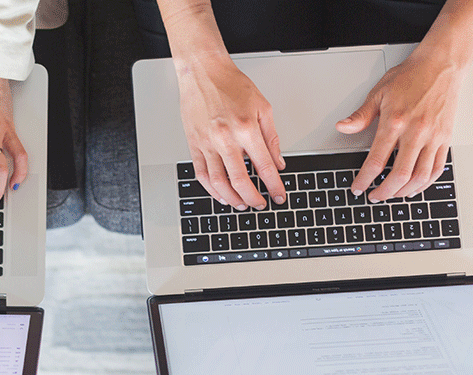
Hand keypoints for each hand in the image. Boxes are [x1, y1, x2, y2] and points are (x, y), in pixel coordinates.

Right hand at [175, 54, 286, 210]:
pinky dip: (212, 189)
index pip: (264, 166)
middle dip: (253, 198)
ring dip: (232, 198)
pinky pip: (201, 174)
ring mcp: (207, 143)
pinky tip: (221, 195)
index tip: (279, 196)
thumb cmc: (231, 85)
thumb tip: (277, 162)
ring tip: (242, 204)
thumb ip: (272, 138)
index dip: (274, 186)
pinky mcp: (194, 144)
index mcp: (247, 128)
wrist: (204, 72)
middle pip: (241, 180)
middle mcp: (226, 138)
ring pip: (219, 182)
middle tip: (260, 204)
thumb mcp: (262, 107)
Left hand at [336, 50, 462, 202]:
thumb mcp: (379, 93)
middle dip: (384, 192)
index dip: (365, 179)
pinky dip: (425, 183)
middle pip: (400, 175)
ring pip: (420, 176)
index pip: (377, 160)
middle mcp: (416, 132)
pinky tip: (414, 187)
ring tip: (392, 194)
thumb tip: (342, 127)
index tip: (358, 188)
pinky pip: (437, 168)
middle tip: (374, 196)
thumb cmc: (411, 76)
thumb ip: (360, 115)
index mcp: (395, 122)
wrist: (441, 65)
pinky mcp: (445, 138)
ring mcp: (433, 137)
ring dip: (404, 191)